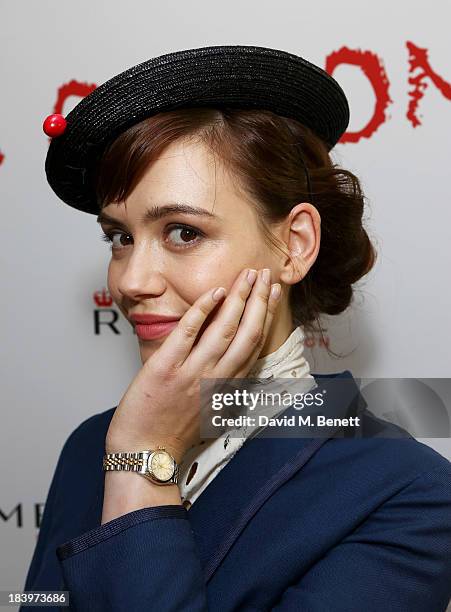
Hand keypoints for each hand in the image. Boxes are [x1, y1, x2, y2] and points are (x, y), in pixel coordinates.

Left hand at [105, 268, 281, 462]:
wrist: (145, 453)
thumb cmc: (173, 432)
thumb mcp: (208, 407)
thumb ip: (221, 381)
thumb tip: (227, 357)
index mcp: (227, 386)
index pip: (255, 345)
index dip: (267, 316)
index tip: (273, 294)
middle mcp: (216, 379)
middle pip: (248, 333)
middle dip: (260, 300)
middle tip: (267, 274)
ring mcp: (192, 373)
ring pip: (225, 330)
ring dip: (240, 298)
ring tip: (249, 274)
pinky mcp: (166, 369)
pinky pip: (188, 334)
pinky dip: (203, 311)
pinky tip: (215, 291)